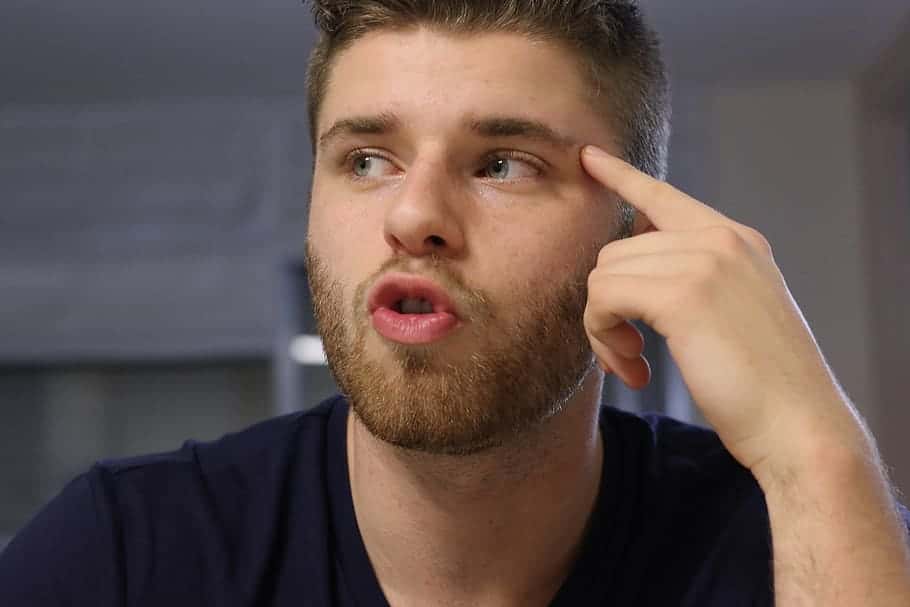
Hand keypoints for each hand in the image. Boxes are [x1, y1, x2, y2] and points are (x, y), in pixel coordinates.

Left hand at [580, 146, 856, 472]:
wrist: (800, 426)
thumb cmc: (763, 385)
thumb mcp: (733, 312)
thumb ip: (692, 277)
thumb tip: (631, 260)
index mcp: (737, 240)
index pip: (664, 196)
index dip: (621, 177)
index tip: (588, 158)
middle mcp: (721, 239)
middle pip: (616, 251)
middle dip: (607, 306)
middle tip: (627, 355)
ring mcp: (705, 261)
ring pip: (604, 274)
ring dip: (603, 328)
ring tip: (633, 365)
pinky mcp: (683, 294)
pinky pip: (604, 297)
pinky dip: (603, 337)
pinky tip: (634, 370)